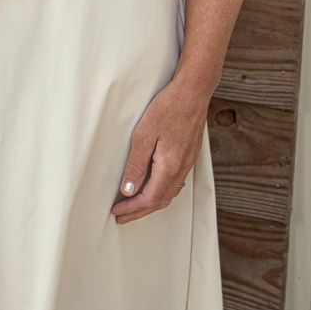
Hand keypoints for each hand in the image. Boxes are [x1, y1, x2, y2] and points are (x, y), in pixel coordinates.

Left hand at [112, 79, 208, 221]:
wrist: (193, 93)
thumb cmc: (168, 108)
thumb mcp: (143, 136)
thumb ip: (136, 166)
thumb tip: (128, 190)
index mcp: (169, 166)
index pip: (148, 198)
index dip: (132, 208)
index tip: (117, 212)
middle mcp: (181, 169)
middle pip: (159, 201)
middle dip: (139, 212)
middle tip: (122, 217)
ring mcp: (188, 163)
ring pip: (169, 194)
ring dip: (151, 204)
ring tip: (135, 207)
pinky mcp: (189, 156)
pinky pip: (175, 184)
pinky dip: (162, 193)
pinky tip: (154, 190)